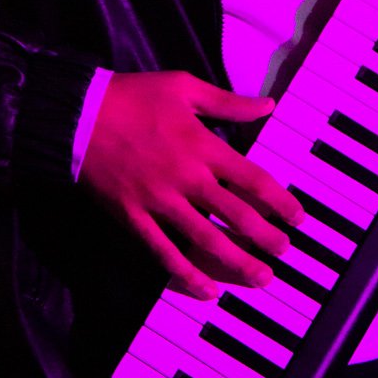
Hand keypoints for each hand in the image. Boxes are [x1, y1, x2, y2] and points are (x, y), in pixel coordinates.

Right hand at [80, 71, 303, 299]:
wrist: (80, 115)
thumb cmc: (134, 97)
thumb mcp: (185, 86)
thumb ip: (228, 102)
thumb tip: (268, 105)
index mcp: (204, 146)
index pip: (253, 180)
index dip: (280, 202)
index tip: (297, 218)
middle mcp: (188, 179)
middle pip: (237, 216)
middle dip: (266, 238)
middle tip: (284, 253)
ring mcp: (161, 202)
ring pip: (207, 240)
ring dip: (237, 262)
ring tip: (261, 278)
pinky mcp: (134, 218)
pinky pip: (164, 253)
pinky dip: (186, 275)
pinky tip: (206, 291)